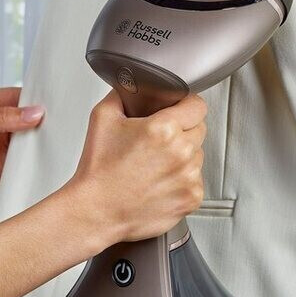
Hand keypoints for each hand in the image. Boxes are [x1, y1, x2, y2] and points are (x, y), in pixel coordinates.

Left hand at [0, 87, 44, 233]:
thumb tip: (32, 113)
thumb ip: (2, 118)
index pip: (15, 96)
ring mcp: (1, 143)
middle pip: (26, 116)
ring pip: (29, 136)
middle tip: (56, 122)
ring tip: (53, 137)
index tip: (49, 106)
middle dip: (39, 119)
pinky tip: (43, 154)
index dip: (32, 100)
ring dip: (39, 138)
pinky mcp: (6, 163)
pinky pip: (27, 157)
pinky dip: (35, 156)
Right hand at [58, 89, 206, 255]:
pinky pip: (196, 180)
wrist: (95, 212)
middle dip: (183, 130)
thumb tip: (132, 84)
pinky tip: (159, 182)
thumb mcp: (102, 118)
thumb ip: (123, 94)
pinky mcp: (191, 198)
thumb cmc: (98, 170)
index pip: (197, 105)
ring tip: (156, 164)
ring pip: (198, 155)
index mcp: (163, 129)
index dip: (186, 105)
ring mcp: (189, 177)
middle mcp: (181, 152)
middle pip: (199, 129)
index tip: (179, 110)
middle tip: (159, 141)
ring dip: (183, 156)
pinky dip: (182, 180)